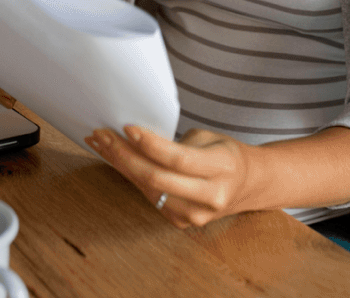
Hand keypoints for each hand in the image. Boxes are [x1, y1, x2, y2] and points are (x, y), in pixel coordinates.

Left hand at [84, 125, 256, 228]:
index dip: (149, 144)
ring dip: (122, 166)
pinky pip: (151, 197)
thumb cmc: (224, 152)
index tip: (127, 127)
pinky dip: (132, 178)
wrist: (247, 184)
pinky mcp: (182, 222)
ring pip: (149, 190)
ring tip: (101, 143)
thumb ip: (176, 143)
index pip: (177, 159)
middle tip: (103, 134)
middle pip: (157, 178)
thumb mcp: (208, 138)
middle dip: (125, 155)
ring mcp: (196, 214)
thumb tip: (134, 137)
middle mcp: (210, 196)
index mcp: (222, 167)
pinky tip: (116, 161)